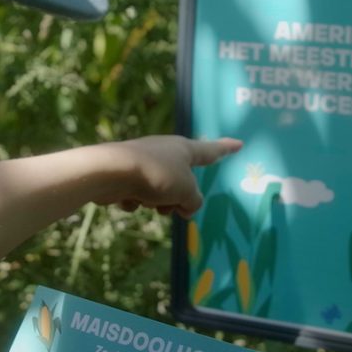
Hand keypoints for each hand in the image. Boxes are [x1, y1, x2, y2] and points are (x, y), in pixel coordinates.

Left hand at [97, 136, 241, 217]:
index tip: (239, 144)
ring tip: (149, 202)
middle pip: (182, 181)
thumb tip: (186, 206)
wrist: (111, 172)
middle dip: (178, 197)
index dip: (226, 149)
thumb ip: (194, 200)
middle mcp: (164, 152)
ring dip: (157, 202)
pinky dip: (134, 201)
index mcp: (184, 149)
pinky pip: (138, 195)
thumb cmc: (157, 175)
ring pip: (160, 192)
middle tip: (174, 206)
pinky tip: (127, 199)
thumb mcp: (187, 191)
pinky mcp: (124, 174)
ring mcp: (143, 162)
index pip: (211, 150)